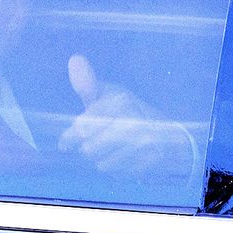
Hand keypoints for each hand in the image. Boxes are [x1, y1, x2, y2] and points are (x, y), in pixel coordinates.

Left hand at [58, 54, 194, 180]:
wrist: (167, 133)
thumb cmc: (125, 112)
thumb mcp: (107, 96)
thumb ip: (87, 84)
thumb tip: (74, 59)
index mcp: (120, 101)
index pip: (82, 127)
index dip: (70, 137)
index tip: (65, 143)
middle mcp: (134, 119)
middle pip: (90, 148)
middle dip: (87, 149)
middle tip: (93, 144)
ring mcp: (146, 141)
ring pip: (103, 163)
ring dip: (101, 160)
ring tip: (108, 150)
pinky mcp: (153, 159)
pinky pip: (119, 173)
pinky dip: (116, 169)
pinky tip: (122, 159)